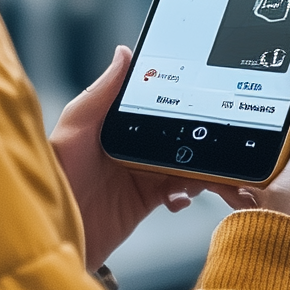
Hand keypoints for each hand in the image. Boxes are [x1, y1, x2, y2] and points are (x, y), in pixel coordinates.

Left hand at [52, 47, 207, 270]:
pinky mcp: (148, 200)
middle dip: (209, 137)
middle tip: (234, 141)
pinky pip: (181, 191)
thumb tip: (124, 52)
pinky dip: (190, 193)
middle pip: (182, 134)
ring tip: (227, 178)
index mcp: (118, 121)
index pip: (160, 101)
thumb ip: (101, 94)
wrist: (56, 237)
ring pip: (190, 163)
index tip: (214, 92)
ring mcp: (143, 172)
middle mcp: (134, 144)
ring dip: (211, 170)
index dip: (187, 96)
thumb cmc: (55, 177)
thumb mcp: (75, 129)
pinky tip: (181, 198)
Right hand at [231, 54, 289, 245]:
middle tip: (222, 102)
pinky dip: (217, 176)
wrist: (287, 249)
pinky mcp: (247, 198)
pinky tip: (210, 174)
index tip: (254, 63)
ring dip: (226, 149)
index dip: (277, 83)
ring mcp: (270, 180)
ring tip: (212, 140)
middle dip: (240, 115)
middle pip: (259, 123)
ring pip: (238, 149)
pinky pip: (224, 176)